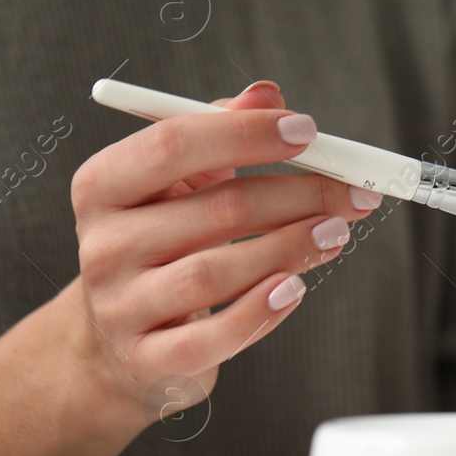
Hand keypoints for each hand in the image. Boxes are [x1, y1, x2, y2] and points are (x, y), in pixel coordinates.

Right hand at [68, 81, 380, 431]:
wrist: (119, 341)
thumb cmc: (165, 242)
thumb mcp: (182, 182)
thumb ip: (221, 132)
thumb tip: (267, 94)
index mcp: (106, 186)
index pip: (173, 144)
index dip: (248, 135)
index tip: (309, 131)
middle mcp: (103, 245)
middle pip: (214, 209)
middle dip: (298, 196)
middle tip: (352, 193)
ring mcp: (121, 307)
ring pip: (215, 273)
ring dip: (290, 248)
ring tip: (336, 234)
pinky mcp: (148, 360)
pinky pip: (213, 337)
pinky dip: (263, 311)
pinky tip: (297, 287)